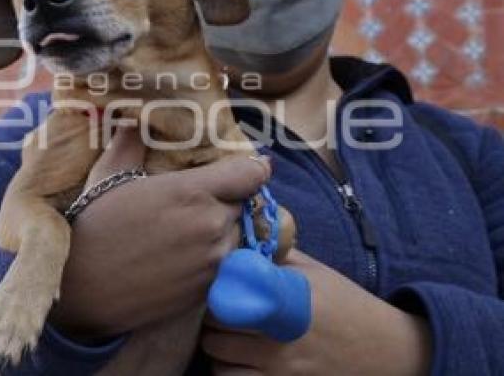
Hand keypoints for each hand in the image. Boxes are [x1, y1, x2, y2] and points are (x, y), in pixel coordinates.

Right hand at [49, 126, 270, 338]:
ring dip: (226, 234)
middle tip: (205, 203)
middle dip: (231, 202)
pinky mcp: (208, 292)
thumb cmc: (91, 226)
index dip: (250, 169)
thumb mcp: (107, 176)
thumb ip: (130, 144)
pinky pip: (229, 270)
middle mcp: (212, 226)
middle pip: (246, 206)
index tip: (244, 170)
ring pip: (241, 240)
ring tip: (194, 234)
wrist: (78, 286)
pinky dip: (217, 263)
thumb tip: (133, 120)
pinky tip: (186, 260)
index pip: (251, 173)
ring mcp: (214, 263)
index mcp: (193, 191)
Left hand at [202, 250, 431, 375]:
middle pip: (215, 330)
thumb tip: (237, 233)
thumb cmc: (344, 304)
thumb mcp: (312, 272)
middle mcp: (278, 340)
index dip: (214, 293)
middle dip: (212, 319)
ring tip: (229, 338)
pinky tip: (239, 360)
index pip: (224, 298)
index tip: (218, 289)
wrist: (384, 349)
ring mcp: (280, 371)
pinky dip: (229, 372)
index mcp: (283, 302)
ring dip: (218, 349)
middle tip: (222, 312)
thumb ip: (274, 255)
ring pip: (218, 360)